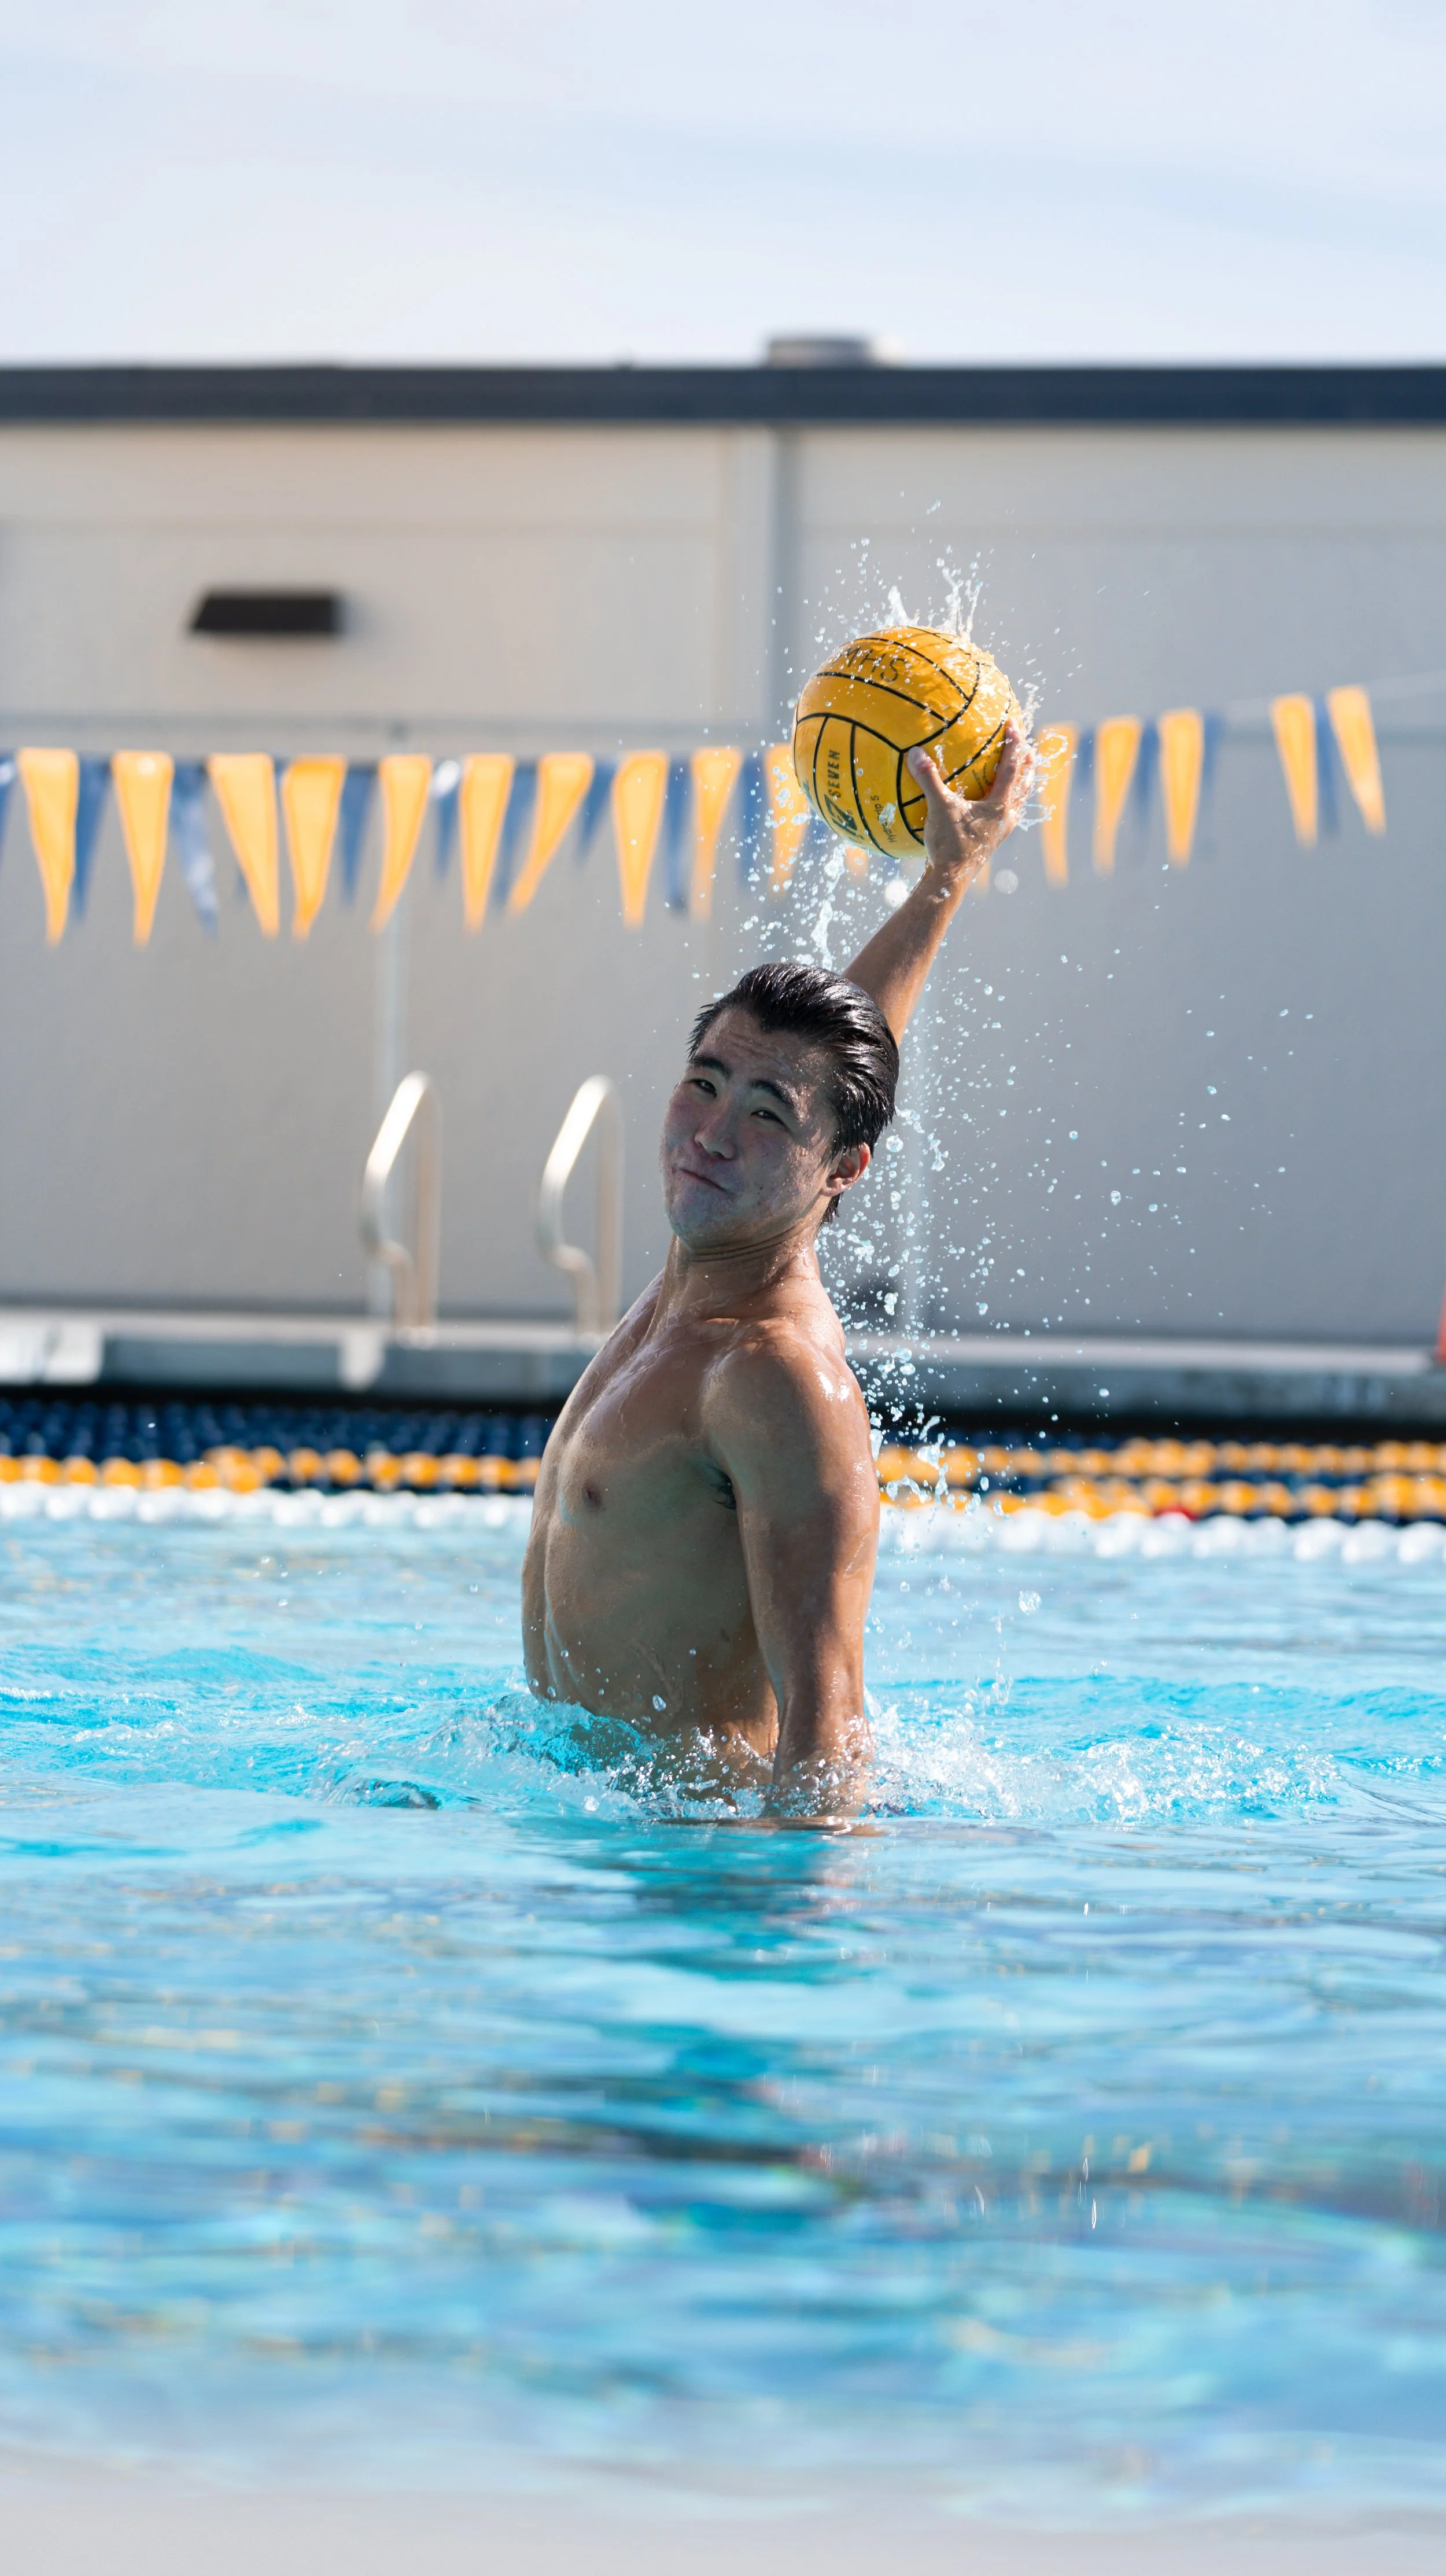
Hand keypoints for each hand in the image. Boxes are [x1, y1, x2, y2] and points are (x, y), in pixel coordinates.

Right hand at [906, 720, 1032, 885]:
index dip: (1014, 744)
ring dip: (1022, 782)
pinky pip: (1007, 813)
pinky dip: (1007, 801)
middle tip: (1029, 745)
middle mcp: (1007, 816)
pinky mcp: (994, 840)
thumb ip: (928, 779)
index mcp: (1000, 805)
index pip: (1012, 767)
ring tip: (1022, 771)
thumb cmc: (948, 845)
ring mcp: (1002, 830)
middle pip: (1025, 783)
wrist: (950, 881)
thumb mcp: (938, 808)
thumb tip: (916, 752)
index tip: (1014, 724)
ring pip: (1020, 800)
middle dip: (1027, 763)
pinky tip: (996, 802)